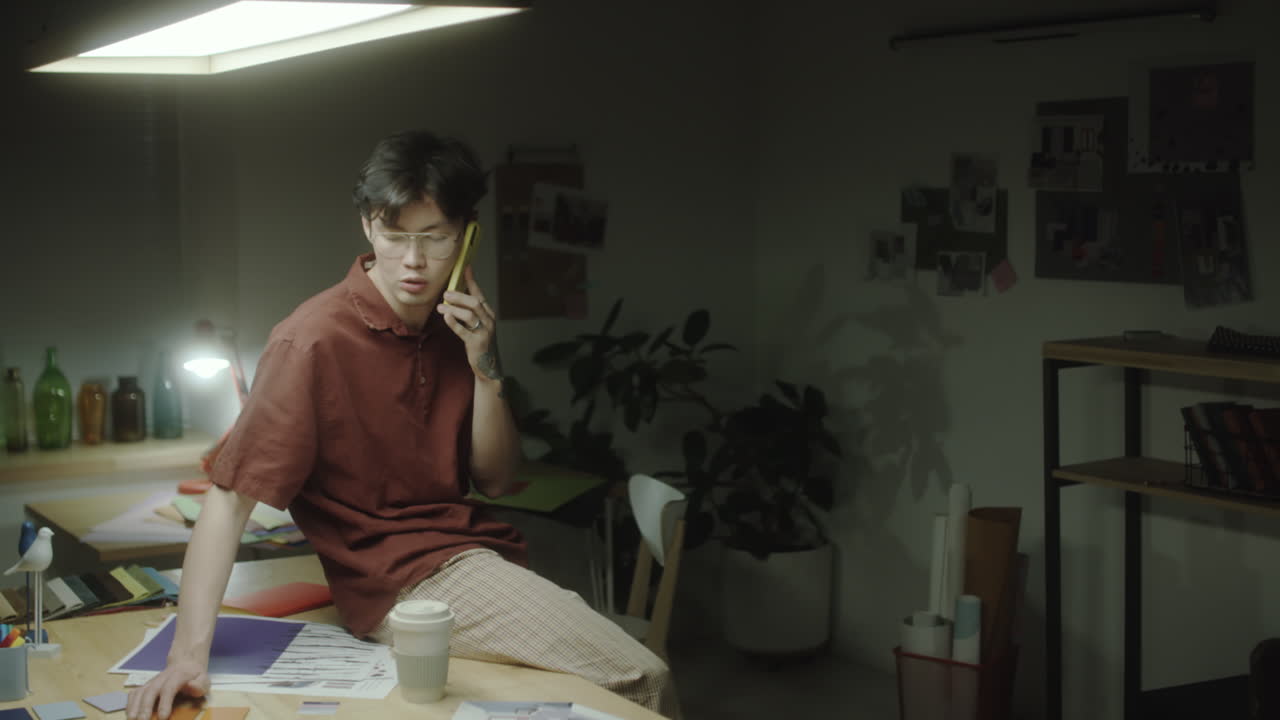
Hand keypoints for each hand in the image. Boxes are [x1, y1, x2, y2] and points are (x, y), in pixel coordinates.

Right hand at [126, 657, 208, 719]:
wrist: (185, 664)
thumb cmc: (195, 676)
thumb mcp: (204, 679)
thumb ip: (200, 684)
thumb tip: (192, 686)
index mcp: (178, 676)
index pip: (169, 688)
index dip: (165, 703)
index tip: (163, 717)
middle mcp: (161, 679)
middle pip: (151, 691)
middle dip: (146, 707)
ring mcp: (152, 682)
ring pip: (140, 692)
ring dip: (134, 706)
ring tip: (132, 719)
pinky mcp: (145, 686)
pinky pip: (134, 693)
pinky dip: (130, 703)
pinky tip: (129, 714)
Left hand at [438, 266, 502, 384]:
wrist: (488, 365)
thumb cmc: (479, 342)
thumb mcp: (477, 325)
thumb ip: (468, 312)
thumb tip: (453, 296)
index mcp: (488, 314)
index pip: (479, 294)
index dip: (471, 281)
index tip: (465, 268)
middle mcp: (488, 321)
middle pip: (474, 303)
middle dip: (459, 296)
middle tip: (446, 293)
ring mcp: (484, 332)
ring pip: (469, 315)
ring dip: (453, 309)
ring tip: (441, 307)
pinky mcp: (477, 343)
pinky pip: (464, 331)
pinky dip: (454, 323)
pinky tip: (446, 318)